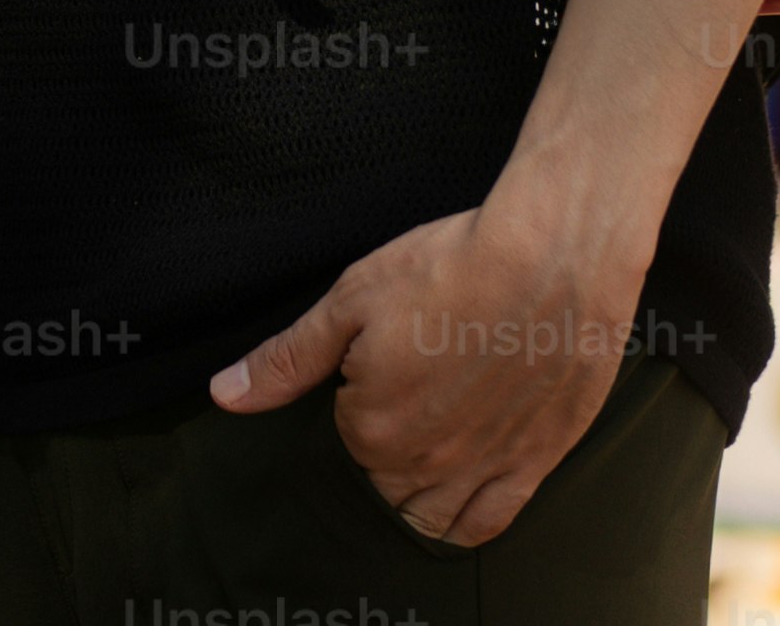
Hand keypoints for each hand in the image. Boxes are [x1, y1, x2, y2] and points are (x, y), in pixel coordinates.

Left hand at [207, 200, 636, 547]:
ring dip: (418, 494)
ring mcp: (483, 469)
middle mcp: (426, 463)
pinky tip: (459, 499)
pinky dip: (466, 521)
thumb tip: (226, 395)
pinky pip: (487, 522)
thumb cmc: (454, 267)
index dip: (360, 399)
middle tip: (410, 393)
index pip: (348, 439)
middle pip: (386, 484)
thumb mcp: (353, 300)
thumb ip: (288, 359)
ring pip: (430, 515)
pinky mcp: (533, 463)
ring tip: (427, 445)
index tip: (382, 361)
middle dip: (386, 449)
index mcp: (373, 428)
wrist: (553, 258)